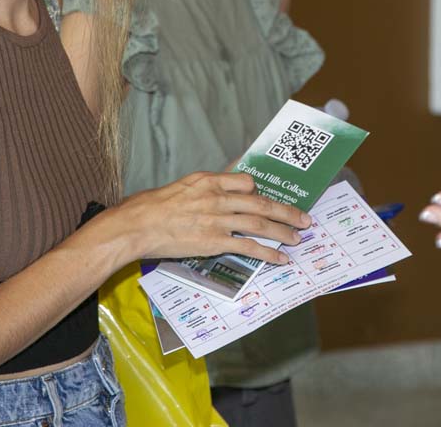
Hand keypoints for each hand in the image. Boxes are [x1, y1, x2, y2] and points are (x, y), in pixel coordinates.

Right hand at [110, 171, 310, 264]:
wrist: (136, 225)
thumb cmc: (149, 208)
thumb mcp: (178, 188)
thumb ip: (199, 189)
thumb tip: (209, 193)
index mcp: (208, 181)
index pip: (245, 182)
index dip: (260, 191)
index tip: (269, 197)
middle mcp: (218, 197)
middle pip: (261, 203)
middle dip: (286, 211)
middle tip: (304, 218)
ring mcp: (219, 219)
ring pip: (260, 224)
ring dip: (283, 231)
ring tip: (298, 237)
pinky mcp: (215, 241)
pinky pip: (249, 247)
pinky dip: (269, 253)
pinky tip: (281, 259)